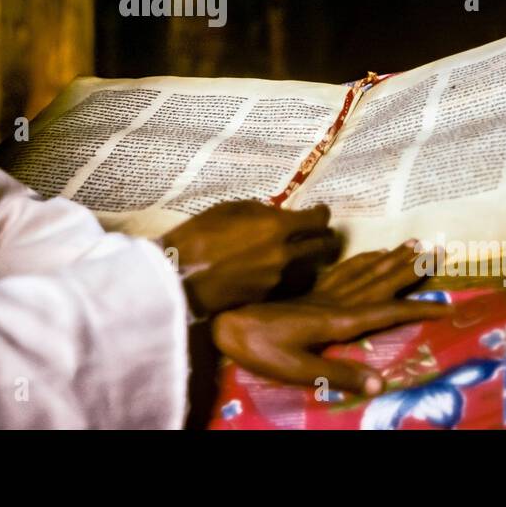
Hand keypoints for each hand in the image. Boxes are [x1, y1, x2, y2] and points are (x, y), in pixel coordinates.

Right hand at [159, 201, 339, 316]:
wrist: (180, 275)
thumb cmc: (199, 235)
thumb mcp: (229, 210)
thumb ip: (260, 212)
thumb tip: (277, 215)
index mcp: (276, 227)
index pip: (317, 220)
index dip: (322, 214)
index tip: (321, 211)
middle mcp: (284, 254)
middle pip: (322, 246)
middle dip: (325, 238)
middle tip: (320, 233)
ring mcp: (277, 279)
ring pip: (306, 267)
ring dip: (306, 259)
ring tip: (297, 253)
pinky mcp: (266, 296)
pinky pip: (286, 282)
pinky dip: (285, 274)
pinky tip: (271, 270)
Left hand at [210, 242, 450, 394]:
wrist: (221, 321)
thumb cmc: (258, 348)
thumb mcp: (299, 368)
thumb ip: (339, 373)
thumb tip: (381, 383)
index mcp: (336, 319)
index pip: (385, 311)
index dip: (415, 308)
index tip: (444, 304)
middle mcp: (333, 301)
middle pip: (377, 281)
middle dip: (407, 268)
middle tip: (435, 251)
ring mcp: (318, 294)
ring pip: (361, 271)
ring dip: (388, 259)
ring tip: (410, 245)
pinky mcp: (304, 291)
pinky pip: (340, 269)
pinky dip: (359, 260)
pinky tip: (366, 253)